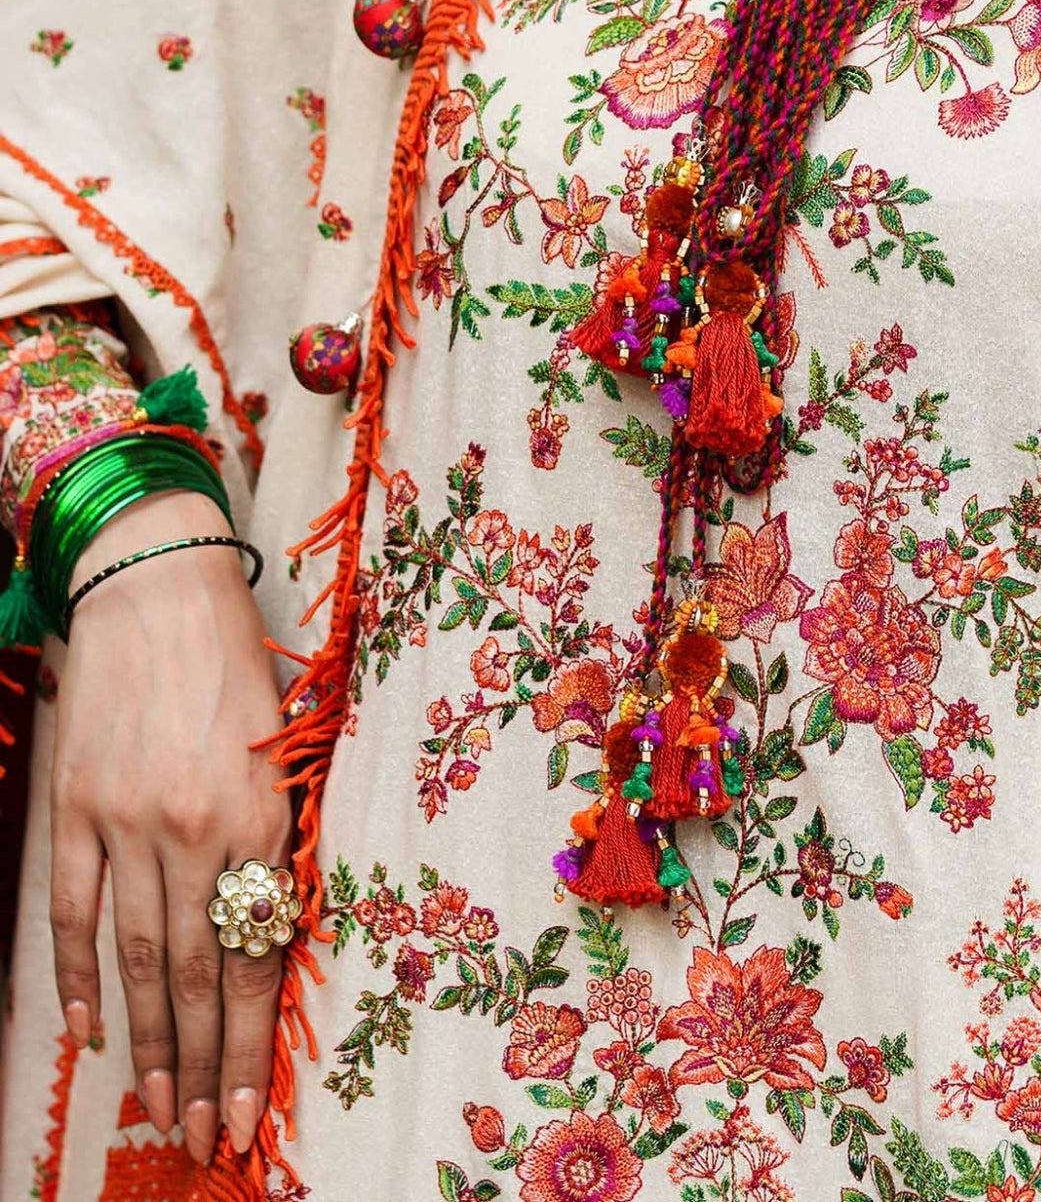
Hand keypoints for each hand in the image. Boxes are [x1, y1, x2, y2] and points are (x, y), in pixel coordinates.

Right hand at [49, 489, 290, 1163]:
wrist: (158, 583)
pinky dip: (79, 977)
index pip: (256, 956)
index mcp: (261, 814)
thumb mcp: (285, 745)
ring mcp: (126, 822)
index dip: (252, 1044)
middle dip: (204, 1068)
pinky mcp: (75, 807)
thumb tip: (271, 928)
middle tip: (208, 1138)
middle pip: (198, 975)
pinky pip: (72, 911)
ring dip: (150, 1044)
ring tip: (160, 1111)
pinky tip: (91, 1033)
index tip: (252, 1112)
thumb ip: (277, 836)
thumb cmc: (237, 658)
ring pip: (138, 958)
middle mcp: (194, 829)